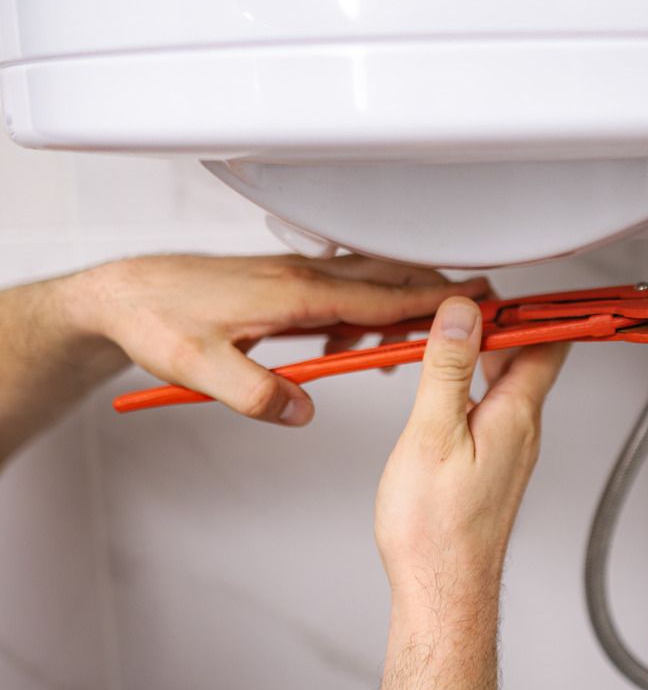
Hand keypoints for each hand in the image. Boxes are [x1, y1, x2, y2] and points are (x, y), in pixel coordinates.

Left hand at [64, 253, 489, 426]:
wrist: (125, 293)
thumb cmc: (159, 319)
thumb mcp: (203, 369)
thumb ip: (257, 393)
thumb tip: (302, 413)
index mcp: (293, 295)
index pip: (379, 296)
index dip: (432, 301)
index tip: (475, 303)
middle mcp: (299, 278)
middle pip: (386, 280)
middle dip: (436, 293)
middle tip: (479, 307)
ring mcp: (291, 276)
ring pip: (365, 284)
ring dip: (399, 303)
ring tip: (422, 336)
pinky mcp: (280, 284)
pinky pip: (340, 292)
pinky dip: (363, 311)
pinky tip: (350, 342)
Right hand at [375, 296, 567, 606]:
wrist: (442, 589)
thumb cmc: (437, 530)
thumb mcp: (432, 435)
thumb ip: (447, 370)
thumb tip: (461, 316)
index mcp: (516, 414)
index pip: (545, 340)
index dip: (533, 303)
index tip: (513, 278)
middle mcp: (522, 429)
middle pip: (528, 355)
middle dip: (501, 320)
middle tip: (467, 297)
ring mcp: (510, 449)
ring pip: (509, 382)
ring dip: (485, 351)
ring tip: (451, 331)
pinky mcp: (493, 466)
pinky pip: (494, 407)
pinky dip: (474, 383)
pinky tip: (446, 385)